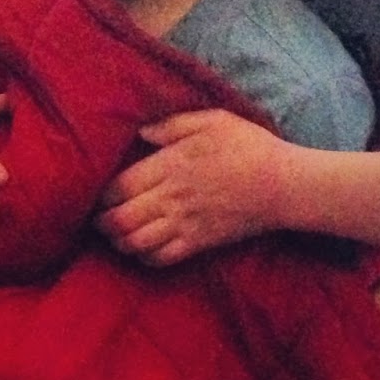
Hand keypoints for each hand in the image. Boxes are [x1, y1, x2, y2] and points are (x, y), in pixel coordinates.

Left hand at [94, 109, 284, 265]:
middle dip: (103, 221)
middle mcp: (173, 198)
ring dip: (119, 241)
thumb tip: (140, 133)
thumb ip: (171, 125)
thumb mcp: (211, 120)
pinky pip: (163, 258)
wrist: (284, 185)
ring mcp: (187, 224)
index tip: (95, 190)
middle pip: (123, 219)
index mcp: (172, 165)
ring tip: (113, 233)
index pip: (121, 186)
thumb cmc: (248, 146)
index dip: (101, 194)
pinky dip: (144, 257)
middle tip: (96, 217)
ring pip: (137, 243)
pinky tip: (140, 248)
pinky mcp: (200, 243)